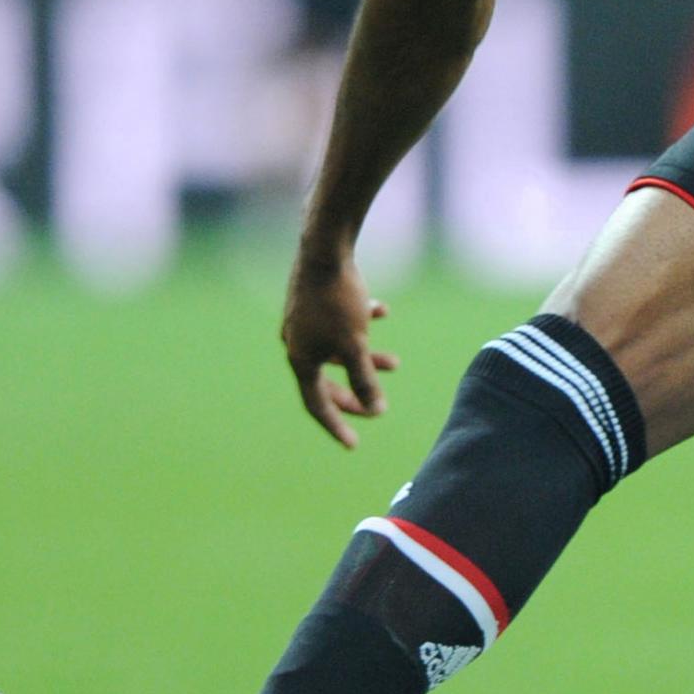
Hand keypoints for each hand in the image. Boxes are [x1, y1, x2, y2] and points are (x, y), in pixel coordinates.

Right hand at [282, 250, 398, 447]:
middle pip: (327, 381)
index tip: (353, 444)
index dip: (336, 425)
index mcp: (301, 359)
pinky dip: (360, 323)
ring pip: (338, 350)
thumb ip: (365, 380)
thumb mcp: (356, 344)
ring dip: (367, 358)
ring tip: (396, 363)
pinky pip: (340, 321)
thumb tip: (377, 410)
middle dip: (355, 393)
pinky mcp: (315, 300)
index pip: (317, 403)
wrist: (324, 249)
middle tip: (378, 408)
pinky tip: (380, 311)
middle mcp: (297, 343)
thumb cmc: (338, 300)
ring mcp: (304, 321)